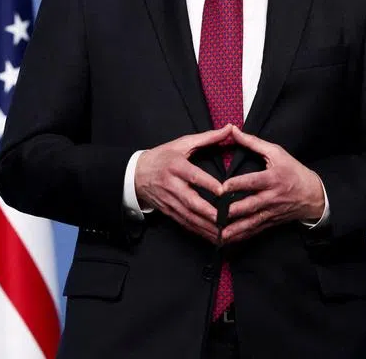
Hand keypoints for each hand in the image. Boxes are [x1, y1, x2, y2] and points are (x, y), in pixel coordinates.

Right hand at [134, 125, 231, 243]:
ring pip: (189, 216)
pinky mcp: (169, 211)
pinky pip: (185, 224)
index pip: (193, 176)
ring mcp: (170, 201)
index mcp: (176, 166)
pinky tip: (213, 236)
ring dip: (206, 226)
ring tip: (224, 232)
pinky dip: (199, 231)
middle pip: (191, 201)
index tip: (223, 191)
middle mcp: (172, 185)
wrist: (136, 174)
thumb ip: (208, 137)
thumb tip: (230, 128)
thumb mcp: (182, 144)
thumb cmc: (162, 156)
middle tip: (225, 218)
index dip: (207, 184)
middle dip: (208, 212)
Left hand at [219, 125, 324, 244]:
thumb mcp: (276, 153)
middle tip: (214, 214)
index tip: (222, 187)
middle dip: (232, 212)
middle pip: (250, 206)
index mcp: (272, 179)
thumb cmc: (293, 170)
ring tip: (218, 234)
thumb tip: (233, 130)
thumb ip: (253, 142)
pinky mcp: (270, 222)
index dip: (237, 184)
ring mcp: (271, 212)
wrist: (313, 195)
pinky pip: (254, 231)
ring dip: (234, 229)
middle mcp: (271, 197)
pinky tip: (227, 241)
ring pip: (250, 223)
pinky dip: (241, 236)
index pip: (253, 182)